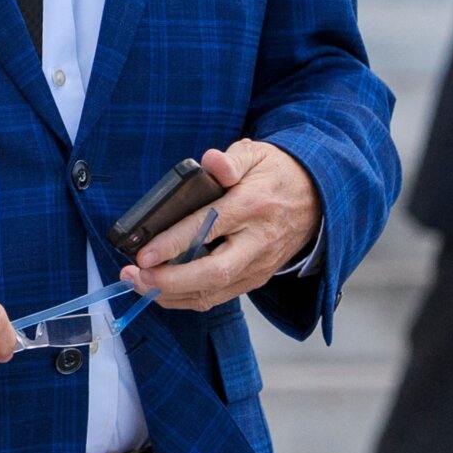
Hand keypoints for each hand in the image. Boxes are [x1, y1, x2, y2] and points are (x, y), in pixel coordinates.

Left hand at [119, 140, 319, 311]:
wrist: (317, 199)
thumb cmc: (277, 174)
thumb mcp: (257, 154)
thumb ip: (231, 159)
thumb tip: (210, 161)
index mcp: (252, 205)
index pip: (209, 227)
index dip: (173, 244)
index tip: (143, 253)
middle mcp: (256, 241)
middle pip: (213, 272)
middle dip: (170, 280)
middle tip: (135, 275)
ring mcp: (258, 265)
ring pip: (213, 292)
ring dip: (172, 294)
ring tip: (139, 283)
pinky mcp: (256, 278)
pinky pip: (218, 296)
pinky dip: (187, 298)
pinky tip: (162, 290)